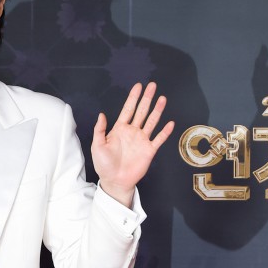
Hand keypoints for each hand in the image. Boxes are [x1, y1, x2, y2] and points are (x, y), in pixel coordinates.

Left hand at [91, 82, 174, 206]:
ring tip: (162, 98)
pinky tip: (170, 123)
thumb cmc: (104, 165)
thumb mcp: (97, 146)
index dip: (133, 97)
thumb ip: (99, 130)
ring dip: (157, 110)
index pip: (128, 109)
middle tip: (153, 85)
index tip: (139, 86)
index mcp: (120, 129)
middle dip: (147, 98)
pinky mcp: (149, 150)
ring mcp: (142, 140)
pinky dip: (165, 132)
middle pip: (141, 111)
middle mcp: (132, 132)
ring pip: (151, 122)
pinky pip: (159, 139)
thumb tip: (101, 114)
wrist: (114, 181)